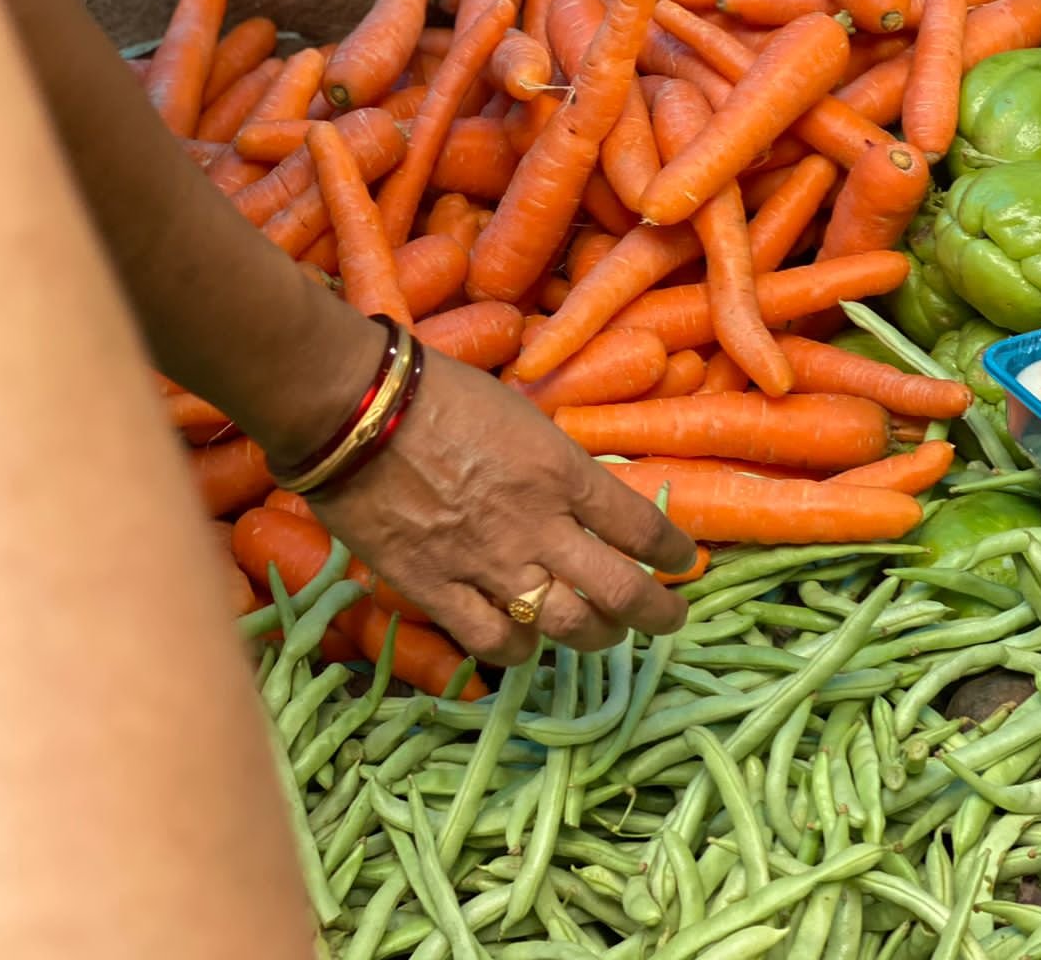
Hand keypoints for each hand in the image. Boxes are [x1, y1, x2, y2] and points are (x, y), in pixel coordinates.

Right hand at [309, 350, 696, 664]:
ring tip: (602, 635)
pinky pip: (496, 641)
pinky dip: (521, 648)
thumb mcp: (519, 413)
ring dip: (596, 637)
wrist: (357, 409)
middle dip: (658, 614)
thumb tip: (575, 492)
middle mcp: (539, 525)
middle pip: (623, 593)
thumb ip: (552, 463)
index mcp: (562, 472)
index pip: (641, 527)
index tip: (683, 562)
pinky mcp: (438, 590)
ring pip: (569, 627)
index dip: (673, 552)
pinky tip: (525, 640)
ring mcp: (490, 564)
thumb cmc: (438, 391)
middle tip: (668, 619)